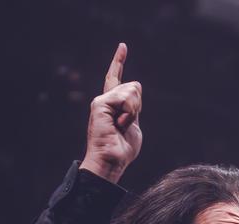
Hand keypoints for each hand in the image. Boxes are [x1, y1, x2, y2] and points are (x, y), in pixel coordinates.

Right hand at [79, 43, 142, 182]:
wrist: (111, 161)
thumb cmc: (122, 150)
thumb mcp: (134, 126)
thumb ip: (134, 109)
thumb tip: (135, 90)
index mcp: (113, 104)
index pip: (116, 78)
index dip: (118, 62)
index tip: (122, 47)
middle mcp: (105, 100)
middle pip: (135, 87)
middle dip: (138, 107)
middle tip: (125, 125)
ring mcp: (101, 101)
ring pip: (133, 91)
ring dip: (133, 112)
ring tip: (121, 126)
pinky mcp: (99, 104)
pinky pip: (126, 99)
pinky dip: (128, 114)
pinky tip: (118, 125)